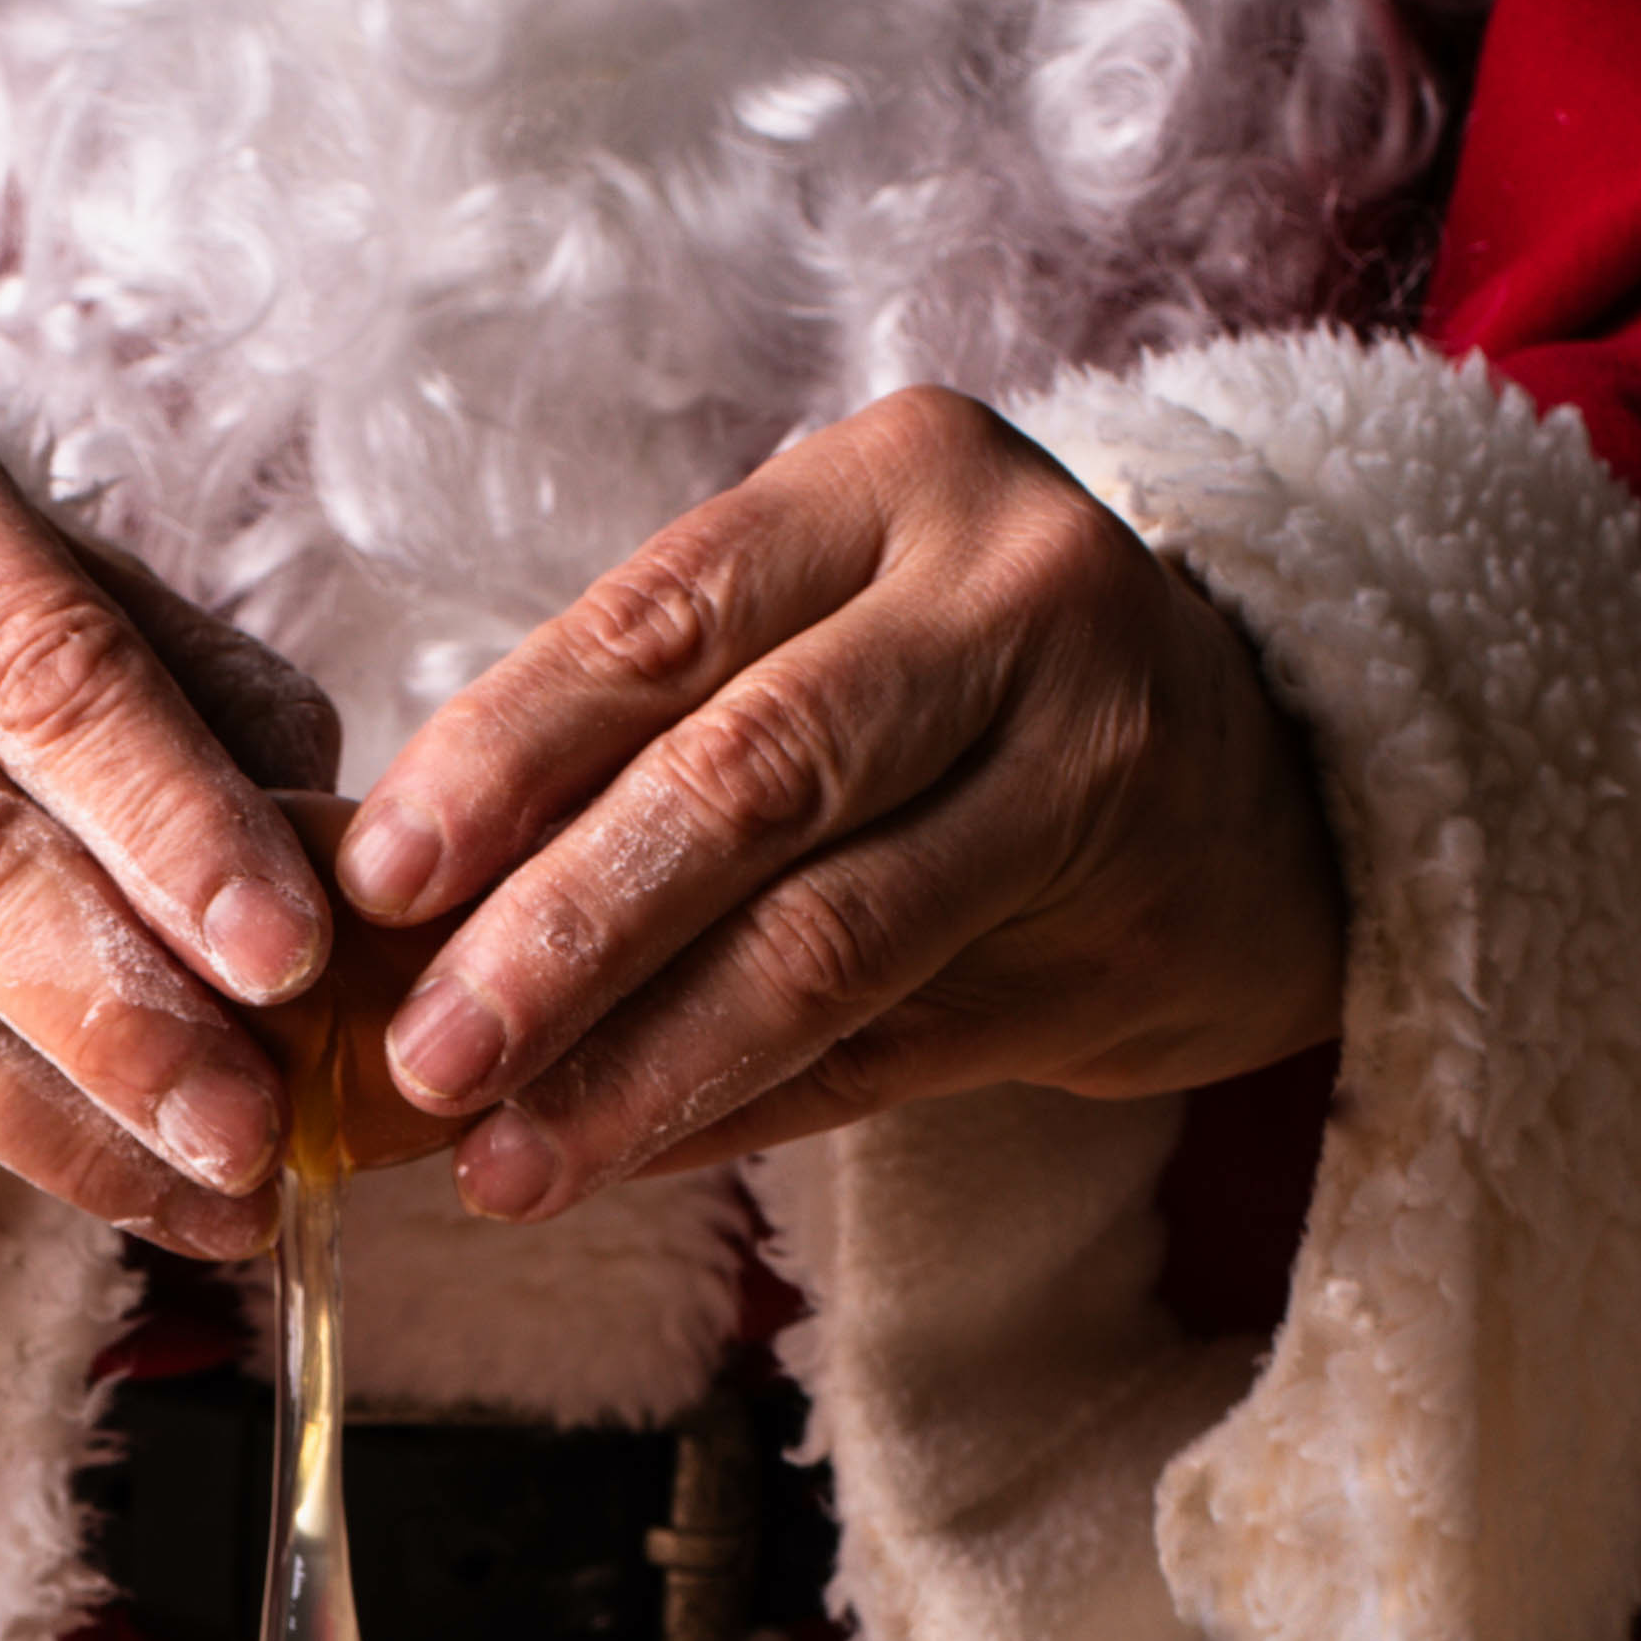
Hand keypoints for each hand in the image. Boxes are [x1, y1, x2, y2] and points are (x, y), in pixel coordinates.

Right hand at [0, 373, 344, 1256]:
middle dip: (125, 1018)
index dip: (175, 825)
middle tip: (256, 1129)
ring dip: (73, 1121)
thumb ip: (204, 711)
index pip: (42, 672)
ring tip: (217, 1194)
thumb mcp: (56, 585)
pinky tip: (111, 1168)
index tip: (289, 956)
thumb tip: (344, 893)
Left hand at [334, 388, 1347, 1222]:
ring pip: (826, 941)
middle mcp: (1013, 602)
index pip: (664, 621)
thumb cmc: (965, 689)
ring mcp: (1088, 773)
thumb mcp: (827, 616)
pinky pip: (890, 1048)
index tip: (377, 882)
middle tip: (422, 1058)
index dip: (506, 757)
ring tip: (504, 1159)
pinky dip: (738, 1112)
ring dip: (640, 1067)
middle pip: (748, 783)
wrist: (1263, 777)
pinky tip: (623, 1158)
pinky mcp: (1124, 942)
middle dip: (561, 938)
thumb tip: (386, 895)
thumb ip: (644, 719)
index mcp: (898, 482)